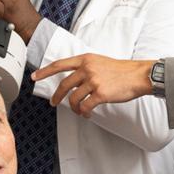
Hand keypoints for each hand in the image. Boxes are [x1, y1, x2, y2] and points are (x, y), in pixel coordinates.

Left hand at [32, 54, 154, 116]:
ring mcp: (93, 81)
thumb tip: (73, 79)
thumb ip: (86, 67)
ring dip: (74, 108)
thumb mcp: (100, 61)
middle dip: (57, 96)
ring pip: (73, 99)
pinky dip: (84, 113)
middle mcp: (87, 68)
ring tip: (79, 111)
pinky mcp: (100, 93)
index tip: (35, 76)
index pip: (59, 64)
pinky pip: (85, 107)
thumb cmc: (122, 70)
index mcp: (85, 59)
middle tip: (54, 102)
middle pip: (64, 85)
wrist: (138, 75)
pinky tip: (87, 114)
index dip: (45, 71)